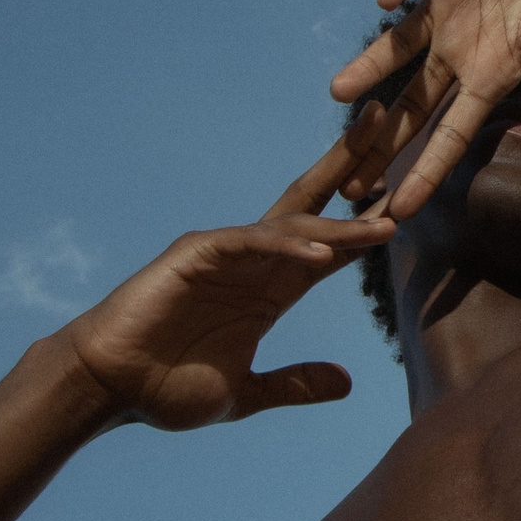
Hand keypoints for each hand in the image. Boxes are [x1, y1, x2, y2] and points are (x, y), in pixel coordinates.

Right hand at [60, 139, 393, 430]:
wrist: (108, 388)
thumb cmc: (165, 388)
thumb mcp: (245, 393)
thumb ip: (294, 384)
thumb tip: (347, 382)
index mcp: (269, 290)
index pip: (330, 248)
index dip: (369, 225)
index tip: (413, 201)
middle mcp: (253, 263)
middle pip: (315, 206)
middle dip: (355, 169)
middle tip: (393, 127)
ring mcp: (224, 253)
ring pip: (292, 224)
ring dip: (339, 219)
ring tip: (386, 218)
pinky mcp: (195, 254)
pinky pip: (250, 242)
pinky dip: (285, 245)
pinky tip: (320, 253)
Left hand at [329, 0, 520, 218]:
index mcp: (499, 72)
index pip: (454, 133)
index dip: (427, 171)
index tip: (399, 211)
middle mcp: (466, 45)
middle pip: (411, 105)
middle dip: (379, 143)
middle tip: (344, 181)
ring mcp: (451, 2)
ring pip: (396, 45)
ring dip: (367, 67)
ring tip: (338, 92)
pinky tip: (388, 1)